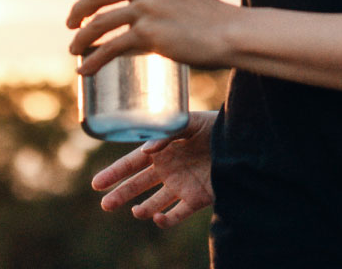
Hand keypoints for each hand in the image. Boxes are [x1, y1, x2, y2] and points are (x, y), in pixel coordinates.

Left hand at [67, 0, 234, 76]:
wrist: (227, 32)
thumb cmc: (208, 13)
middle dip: (77, 10)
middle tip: (72, 22)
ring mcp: (147, 7)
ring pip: (99, 22)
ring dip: (80, 37)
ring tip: (74, 48)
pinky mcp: (148, 33)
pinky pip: (111, 47)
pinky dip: (94, 59)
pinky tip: (86, 68)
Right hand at [92, 110, 216, 227]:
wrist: (244, 141)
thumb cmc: (216, 125)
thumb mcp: (191, 122)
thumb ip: (168, 132)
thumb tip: (146, 151)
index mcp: (163, 148)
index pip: (133, 162)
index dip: (115, 173)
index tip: (96, 184)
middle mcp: (169, 168)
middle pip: (139, 185)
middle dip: (121, 194)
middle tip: (105, 204)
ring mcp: (181, 185)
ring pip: (154, 203)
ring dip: (144, 209)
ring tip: (137, 212)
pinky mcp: (196, 198)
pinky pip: (177, 214)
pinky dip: (166, 220)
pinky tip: (160, 219)